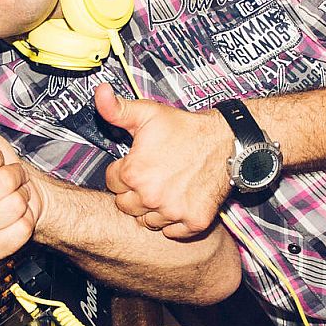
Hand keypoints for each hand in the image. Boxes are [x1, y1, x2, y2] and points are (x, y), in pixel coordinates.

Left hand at [95, 84, 232, 238]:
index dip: (124, 170)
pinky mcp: (193, 222)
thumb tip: (99, 92)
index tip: (139, 162)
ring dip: (152, 209)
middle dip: (134, 192)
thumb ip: (116, 108)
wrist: (226, 141)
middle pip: (126, 206)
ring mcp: (173, 212)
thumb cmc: (185, 128)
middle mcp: (151, 196)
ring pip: (147, 222)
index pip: (112, 182)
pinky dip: (174, 222)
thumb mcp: (148, 113)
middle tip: (152, 176)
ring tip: (166, 187)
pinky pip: (172, 233)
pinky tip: (179, 201)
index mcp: (134, 173)